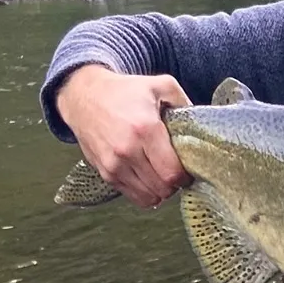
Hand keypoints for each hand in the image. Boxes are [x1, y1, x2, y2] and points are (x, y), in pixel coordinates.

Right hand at [56, 64, 191, 208]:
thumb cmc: (124, 91)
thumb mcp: (160, 85)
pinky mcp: (104, 173)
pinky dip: (145, 193)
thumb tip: (200, 125)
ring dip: (161, 191)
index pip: (172, 172)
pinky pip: (132, 196)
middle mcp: (127, 151)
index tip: (188, 169)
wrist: (83, 96)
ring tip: (162, 175)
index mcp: (145, 129)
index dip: (185, 176)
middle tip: (177, 172)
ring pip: (148, 197)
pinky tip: (148, 178)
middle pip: (162, 188)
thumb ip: (185, 102)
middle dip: (175, 185)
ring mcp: (113, 164)